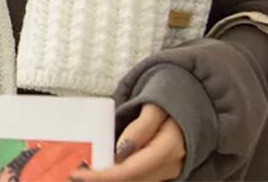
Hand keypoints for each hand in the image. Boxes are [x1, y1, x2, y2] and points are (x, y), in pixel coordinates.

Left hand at [69, 103, 185, 181]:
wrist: (194, 96)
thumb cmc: (171, 94)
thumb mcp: (156, 103)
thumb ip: (141, 127)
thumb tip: (122, 151)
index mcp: (169, 148)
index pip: (131, 170)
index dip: (104, 176)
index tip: (79, 174)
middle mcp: (170, 165)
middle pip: (131, 181)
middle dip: (101, 180)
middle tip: (73, 174)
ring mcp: (168, 170)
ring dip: (108, 179)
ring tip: (82, 172)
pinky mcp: (162, 169)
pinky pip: (138, 177)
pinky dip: (117, 176)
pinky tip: (100, 170)